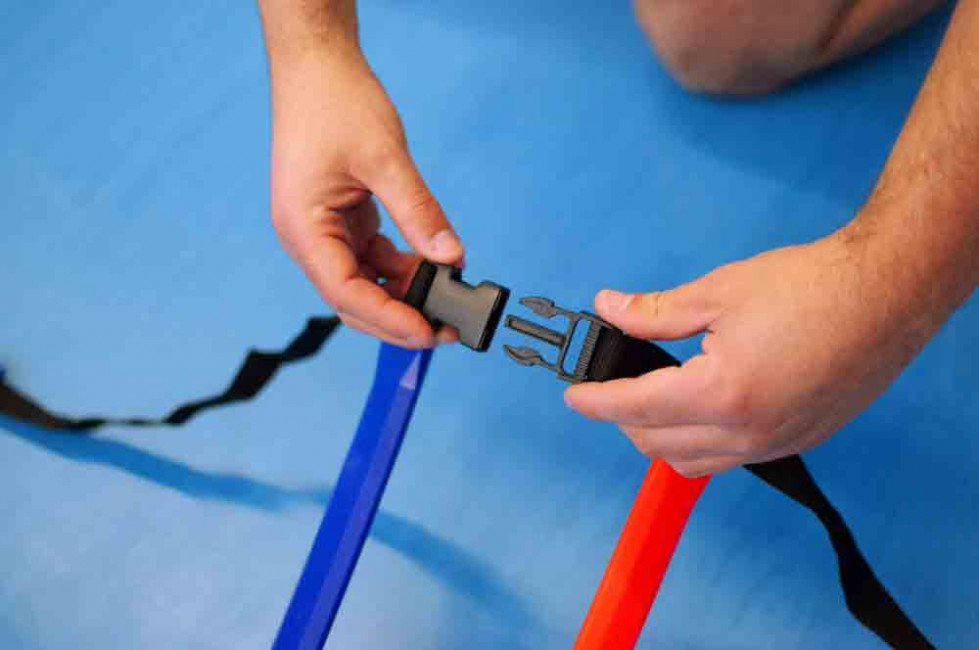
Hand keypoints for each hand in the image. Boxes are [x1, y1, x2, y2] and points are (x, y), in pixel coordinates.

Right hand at [267, 44, 462, 346]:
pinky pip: (370, 259)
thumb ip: (419, 212)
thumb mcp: (385, 159)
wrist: (316, 65)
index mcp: (304, 228)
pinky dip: (400, 268)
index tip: (428, 332)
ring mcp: (322, 231)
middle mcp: (308, 238)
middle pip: (352, 299)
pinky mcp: (340, 220)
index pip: (346, 292)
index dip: (389, 318)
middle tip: (446, 329)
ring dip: (402, 294)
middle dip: (398, 317)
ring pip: (364, 283)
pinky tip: (431, 267)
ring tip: (446, 298)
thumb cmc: (336, 103)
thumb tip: (452, 258)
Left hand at [564, 232, 932, 476]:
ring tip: (650, 400)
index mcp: (722, 393)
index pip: (635, 408)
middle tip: (612, 387)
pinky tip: (699, 410)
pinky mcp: (798, 441)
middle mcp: (748, 432)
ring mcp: (776, 443)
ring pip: (692, 463)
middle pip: (657, 445)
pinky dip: (700, 444)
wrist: (887, 293)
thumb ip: (655, 311)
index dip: (596, 401)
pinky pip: (730, 461)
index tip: (574, 396)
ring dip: (659, 439)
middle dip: (622, 420)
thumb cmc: (811, 287)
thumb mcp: (719, 291)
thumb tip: (610, 308)